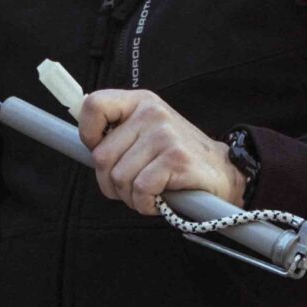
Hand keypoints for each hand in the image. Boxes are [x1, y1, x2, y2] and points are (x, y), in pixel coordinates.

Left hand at [78, 90, 242, 216]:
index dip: (88, 135)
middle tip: (132, 187)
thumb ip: (117, 134)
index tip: (101, 151)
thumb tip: (85, 146)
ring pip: (119, 178)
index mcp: (140, 102)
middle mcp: (151, 113)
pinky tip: (159, 200)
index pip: (93, 105)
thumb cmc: (176, 158)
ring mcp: (164, 134)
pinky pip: (141, 189)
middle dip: (111, 183)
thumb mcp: (146, 134)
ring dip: (130, 197)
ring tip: (150, 193)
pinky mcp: (175, 158)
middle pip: (101, 157)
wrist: (221, 172)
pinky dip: (145, 204)